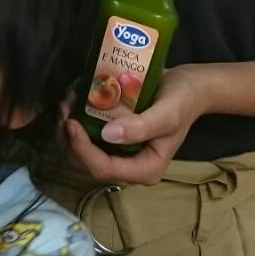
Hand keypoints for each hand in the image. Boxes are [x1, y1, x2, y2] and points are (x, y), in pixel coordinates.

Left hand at [63, 65, 213, 185]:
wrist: (190, 86)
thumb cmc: (183, 100)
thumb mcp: (169, 112)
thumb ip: (142, 126)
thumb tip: (107, 134)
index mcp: (145, 168)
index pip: (105, 168)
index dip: (83, 150)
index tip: (72, 123)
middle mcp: (129, 165)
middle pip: (87, 163)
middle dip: (69, 139)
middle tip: (64, 108)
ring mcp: (120, 151)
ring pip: (82, 150)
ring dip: (68, 129)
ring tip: (66, 102)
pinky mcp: (113, 137)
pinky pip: (87, 135)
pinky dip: (76, 119)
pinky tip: (73, 99)